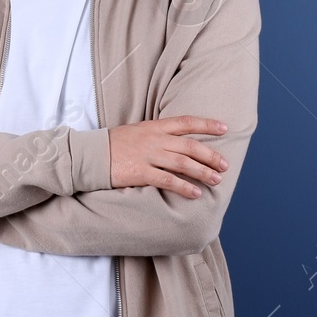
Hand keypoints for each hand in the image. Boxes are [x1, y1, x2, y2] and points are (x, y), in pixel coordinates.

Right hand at [107, 116, 228, 197]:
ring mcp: (147, 155)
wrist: (92, 154)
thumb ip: (158, 134)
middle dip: (210, 155)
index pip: (186, 122)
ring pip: (182, 163)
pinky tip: (195, 193)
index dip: (207, 125)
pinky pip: (167, 180)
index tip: (224, 128)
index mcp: (154, 126)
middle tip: (225, 165)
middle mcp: (154, 139)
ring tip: (216, 180)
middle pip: (190, 145)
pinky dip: (183, 187)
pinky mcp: (140, 172)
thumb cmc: (115, 144)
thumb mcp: (138, 131)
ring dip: (202, 172)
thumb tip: (179, 142)